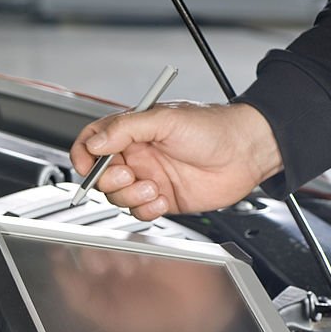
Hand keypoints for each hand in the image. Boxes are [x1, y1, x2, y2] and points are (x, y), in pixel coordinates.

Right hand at [69, 102, 283, 219]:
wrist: (247, 152)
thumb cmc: (214, 127)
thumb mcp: (165, 119)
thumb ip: (125, 128)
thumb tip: (95, 142)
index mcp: (132, 131)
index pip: (93, 142)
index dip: (83, 154)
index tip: (88, 164)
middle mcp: (137, 156)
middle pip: (101, 175)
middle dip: (110, 180)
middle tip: (130, 174)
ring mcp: (149, 178)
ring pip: (118, 197)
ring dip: (131, 196)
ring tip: (152, 187)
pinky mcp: (162, 199)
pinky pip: (140, 212)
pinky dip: (147, 209)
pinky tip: (163, 198)